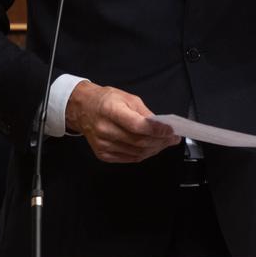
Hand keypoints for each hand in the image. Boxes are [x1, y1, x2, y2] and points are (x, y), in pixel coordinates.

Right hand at [65, 80, 179, 162]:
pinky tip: (151, 148)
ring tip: (164, 143)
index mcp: (111, 110)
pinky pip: (129, 158)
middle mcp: (105, 129)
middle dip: (160, 141)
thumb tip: (161, 126)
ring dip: (154, 149)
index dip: (157, 130)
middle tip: (173, 138)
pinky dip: (143, 154)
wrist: (83, 109)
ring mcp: (103, 144)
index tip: (171, 131)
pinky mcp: (103, 154)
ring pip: (136, 152)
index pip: (137, 125)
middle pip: (139, 141)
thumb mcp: (127, 98)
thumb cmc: (105, 101)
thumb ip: (144, 113)